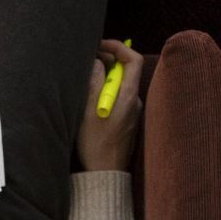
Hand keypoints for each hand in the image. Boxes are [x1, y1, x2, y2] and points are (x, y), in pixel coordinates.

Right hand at [77, 39, 143, 171]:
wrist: (105, 173)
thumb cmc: (96, 143)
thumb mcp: (87, 108)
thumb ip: (93, 81)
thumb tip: (96, 61)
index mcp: (128, 96)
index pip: (133, 60)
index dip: (118, 47)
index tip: (99, 46)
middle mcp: (135, 101)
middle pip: (126, 70)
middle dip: (107, 60)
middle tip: (87, 61)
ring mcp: (132, 111)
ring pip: (120, 84)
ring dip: (104, 76)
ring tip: (85, 79)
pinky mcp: (127, 120)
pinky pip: (118, 97)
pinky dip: (106, 90)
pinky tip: (90, 98)